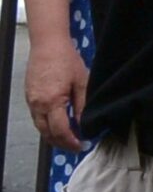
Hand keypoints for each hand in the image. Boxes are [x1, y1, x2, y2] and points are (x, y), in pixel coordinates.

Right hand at [24, 37, 85, 155]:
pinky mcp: (29, 97)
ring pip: (40, 127)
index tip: (81, 146)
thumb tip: (84, 124)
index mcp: (52, 102)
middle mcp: (38, 106)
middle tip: (75, 147)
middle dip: (61, 143)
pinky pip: (37, 118)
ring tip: (67, 139)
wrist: (48, 45)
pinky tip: (57, 125)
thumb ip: (82, 105)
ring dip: (52, 136)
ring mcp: (31, 102)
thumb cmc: (67, 60)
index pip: (60, 130)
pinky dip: (46, 125)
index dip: (71, 141)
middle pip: (47, 133)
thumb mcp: (81, 82)